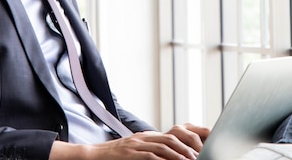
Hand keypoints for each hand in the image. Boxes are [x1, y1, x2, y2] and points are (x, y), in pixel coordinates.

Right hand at [50, 123, 209, 159]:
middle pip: (171, 139)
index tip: (197, 149)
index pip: (170, 136)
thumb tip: (166, 155)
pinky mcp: (130, 153)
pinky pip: (150, 155)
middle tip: (199, 155)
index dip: (185, 141)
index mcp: (145, 137)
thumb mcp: (133, 150)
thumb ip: (149, 150)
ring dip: (179, 154)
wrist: (93, 155)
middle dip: (187, 147)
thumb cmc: (114, 156)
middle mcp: (143, 138)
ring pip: (164, 146)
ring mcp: (136, 145)